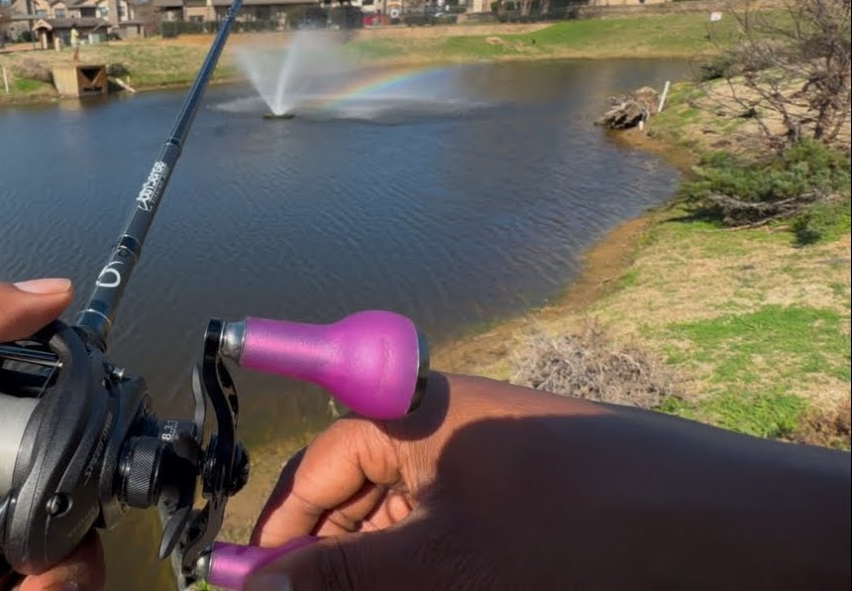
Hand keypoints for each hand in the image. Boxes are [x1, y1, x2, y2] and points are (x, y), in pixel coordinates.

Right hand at [246, 372, 849, 590]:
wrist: (736, 537)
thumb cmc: (590, 530)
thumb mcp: (450, 563)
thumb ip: (343, 577)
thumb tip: (253, 590)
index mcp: (420, 415)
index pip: (324, 462)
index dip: (284, 526)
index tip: (253, 585)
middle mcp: (452, 433)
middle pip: (360, 494)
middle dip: (326, 557)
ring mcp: (494, 471)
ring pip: (407, 524)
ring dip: (378, 569)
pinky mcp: (530, 507)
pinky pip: (455, 539)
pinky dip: (429, 570)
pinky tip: (429, 587)